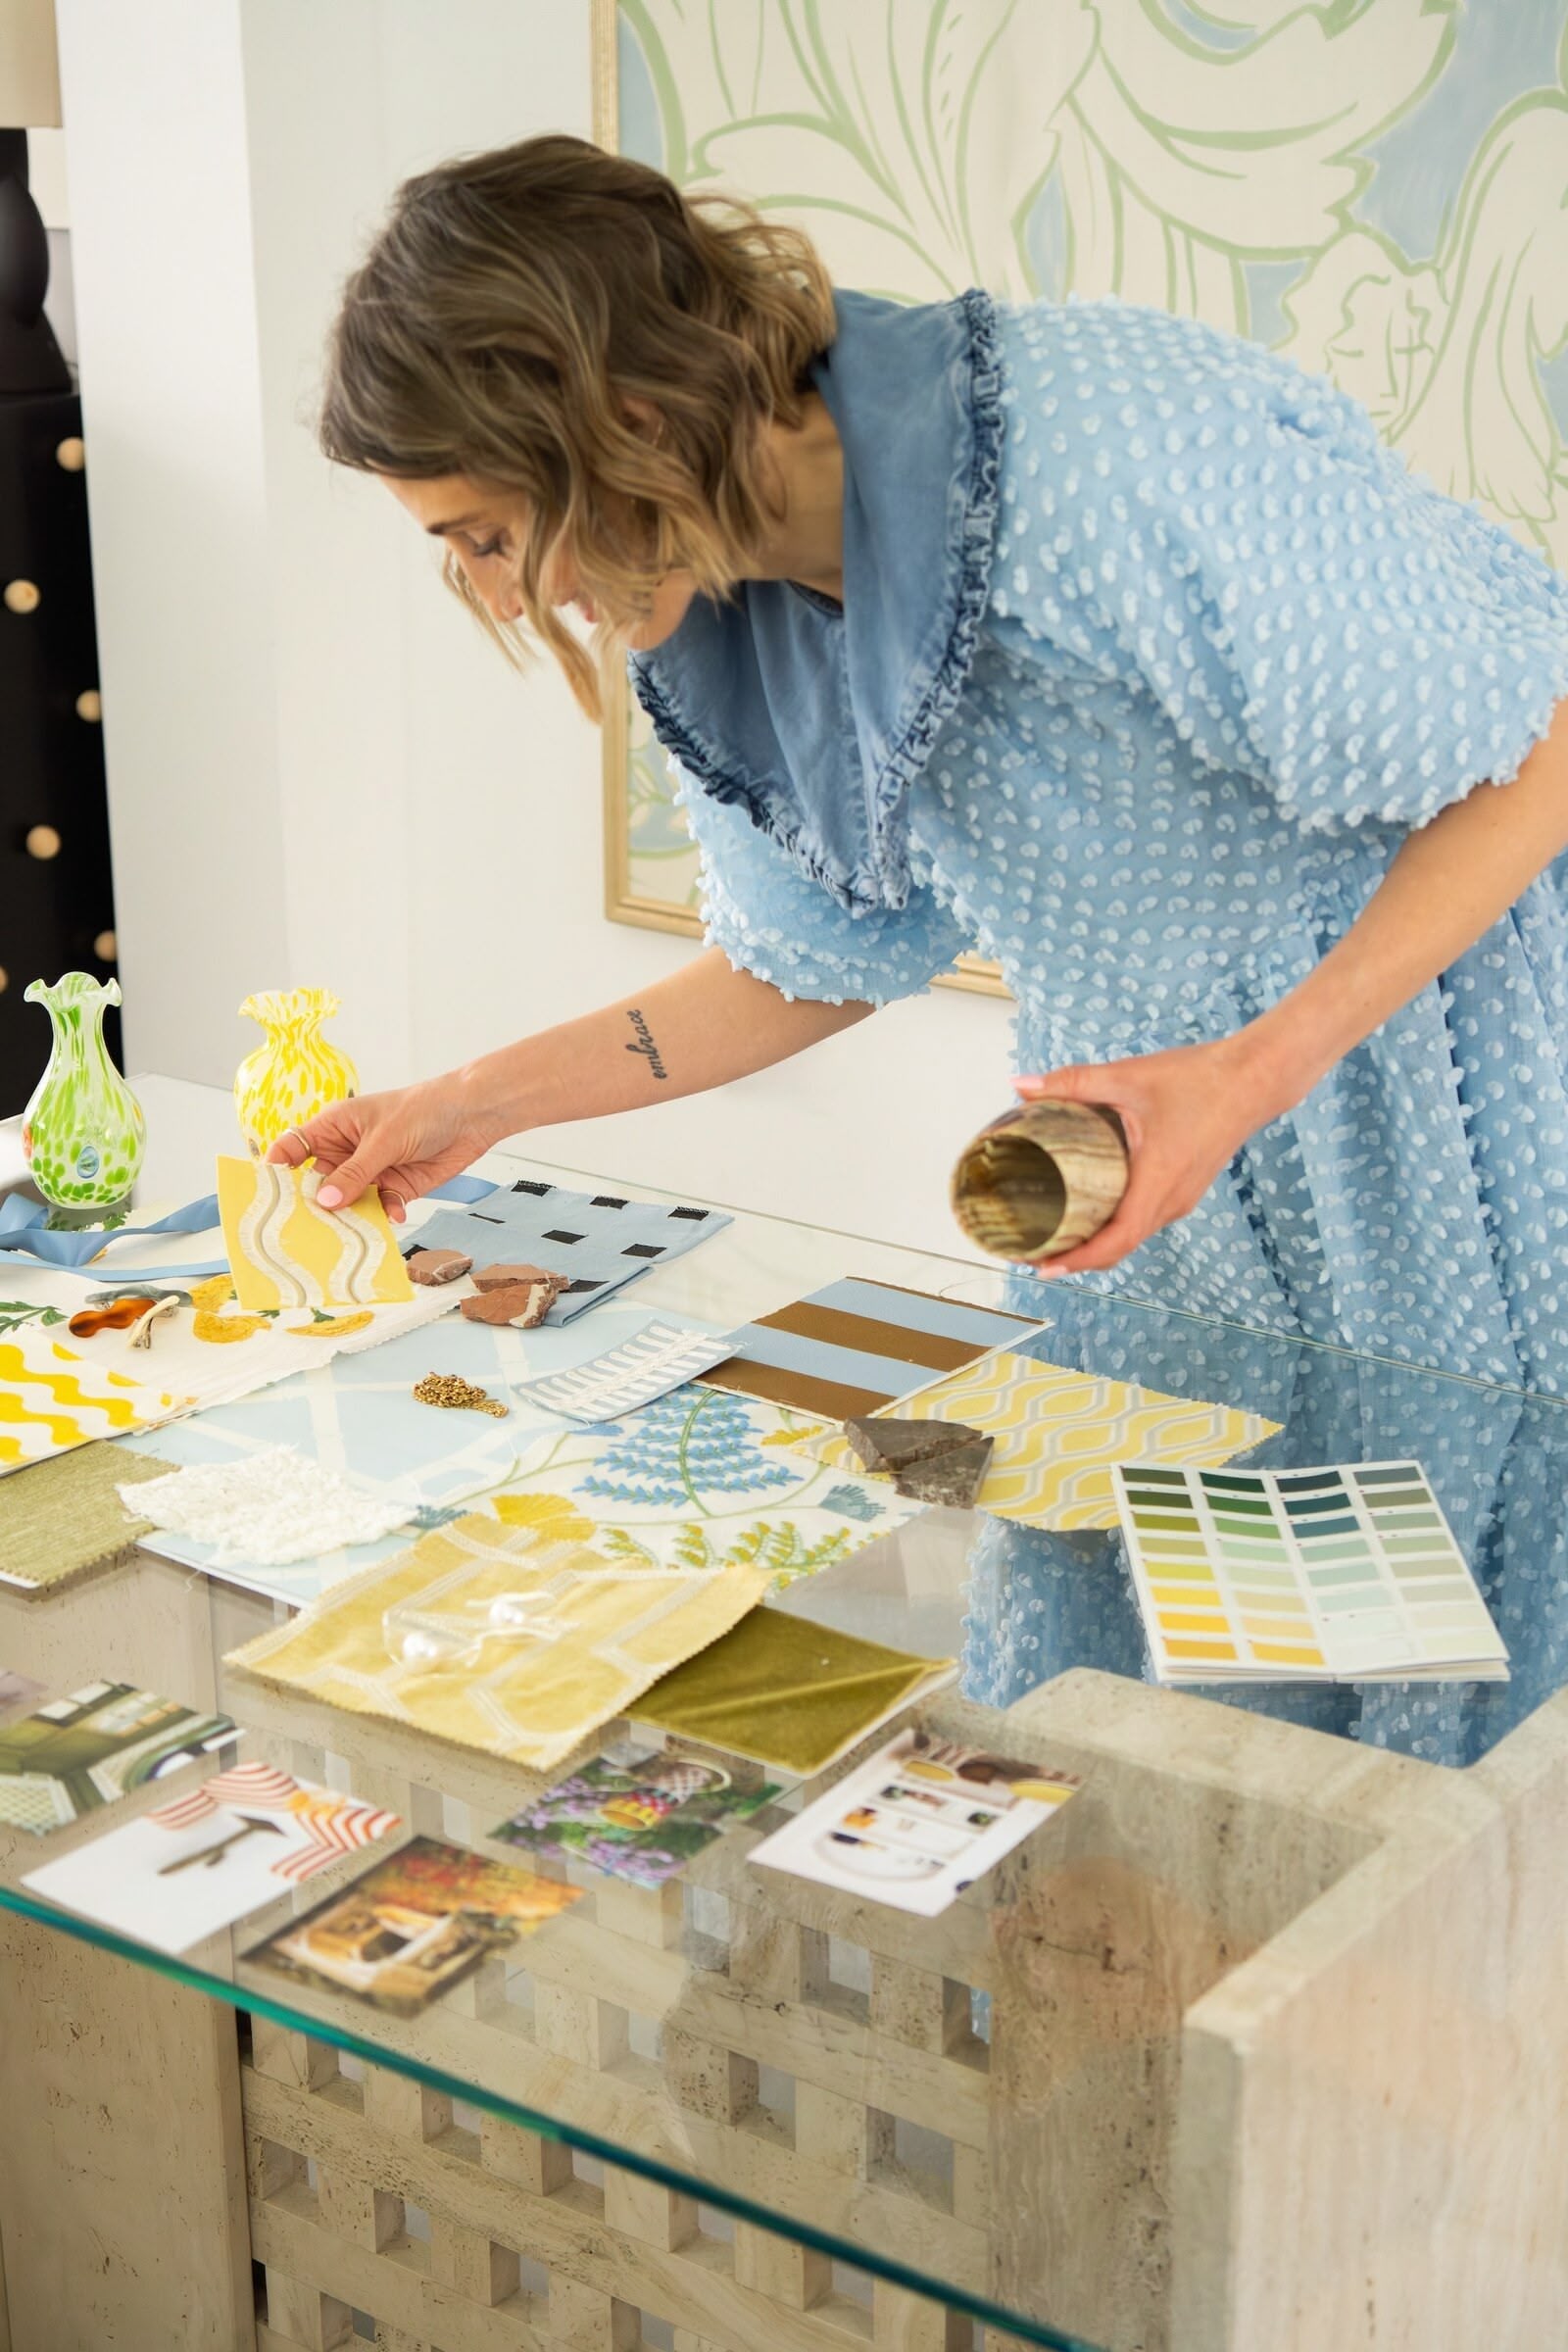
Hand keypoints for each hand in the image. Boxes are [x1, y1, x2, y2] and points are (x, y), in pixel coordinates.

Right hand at [267, 1074, 498, 1221]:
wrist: (473, 1115)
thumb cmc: (423, 1109)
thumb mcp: (384, 1140)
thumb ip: (355, 1172)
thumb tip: (324, 1201)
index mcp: (334, 1127)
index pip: (292, 1148)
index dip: (277, 1170)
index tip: (267, 1197)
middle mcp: (347, 1151)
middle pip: (318, 1183)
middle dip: (315, 1205)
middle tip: (307, 1230)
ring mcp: (370, 1171)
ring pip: (348, 1202)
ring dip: (350, 1216)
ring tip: (349, 1234)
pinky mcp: (395, 1188)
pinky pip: (379, 1208)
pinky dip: (384, 1215)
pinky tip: (394, 1215)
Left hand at [1012, 1034, 1277, 1275]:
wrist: (1253, 1078)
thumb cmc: (1200, 1078)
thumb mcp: (1129, 1076)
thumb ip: (1074, 1082)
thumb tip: (1020, 1086)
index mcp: (1160, 1180)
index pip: (1118, 1240)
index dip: (1079, 1258)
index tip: (1043, 1266)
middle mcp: (1173, 1200)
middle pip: (1120, 1247)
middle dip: (1076, 1256)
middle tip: (1031, 1252)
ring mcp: (1181, 1199)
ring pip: (1132, 1236)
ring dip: (1095, 1244)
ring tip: (1052, 1237)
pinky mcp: (1184, 1190)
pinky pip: (1144, 1220)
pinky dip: (1114, 1227)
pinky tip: (1087, 1212)